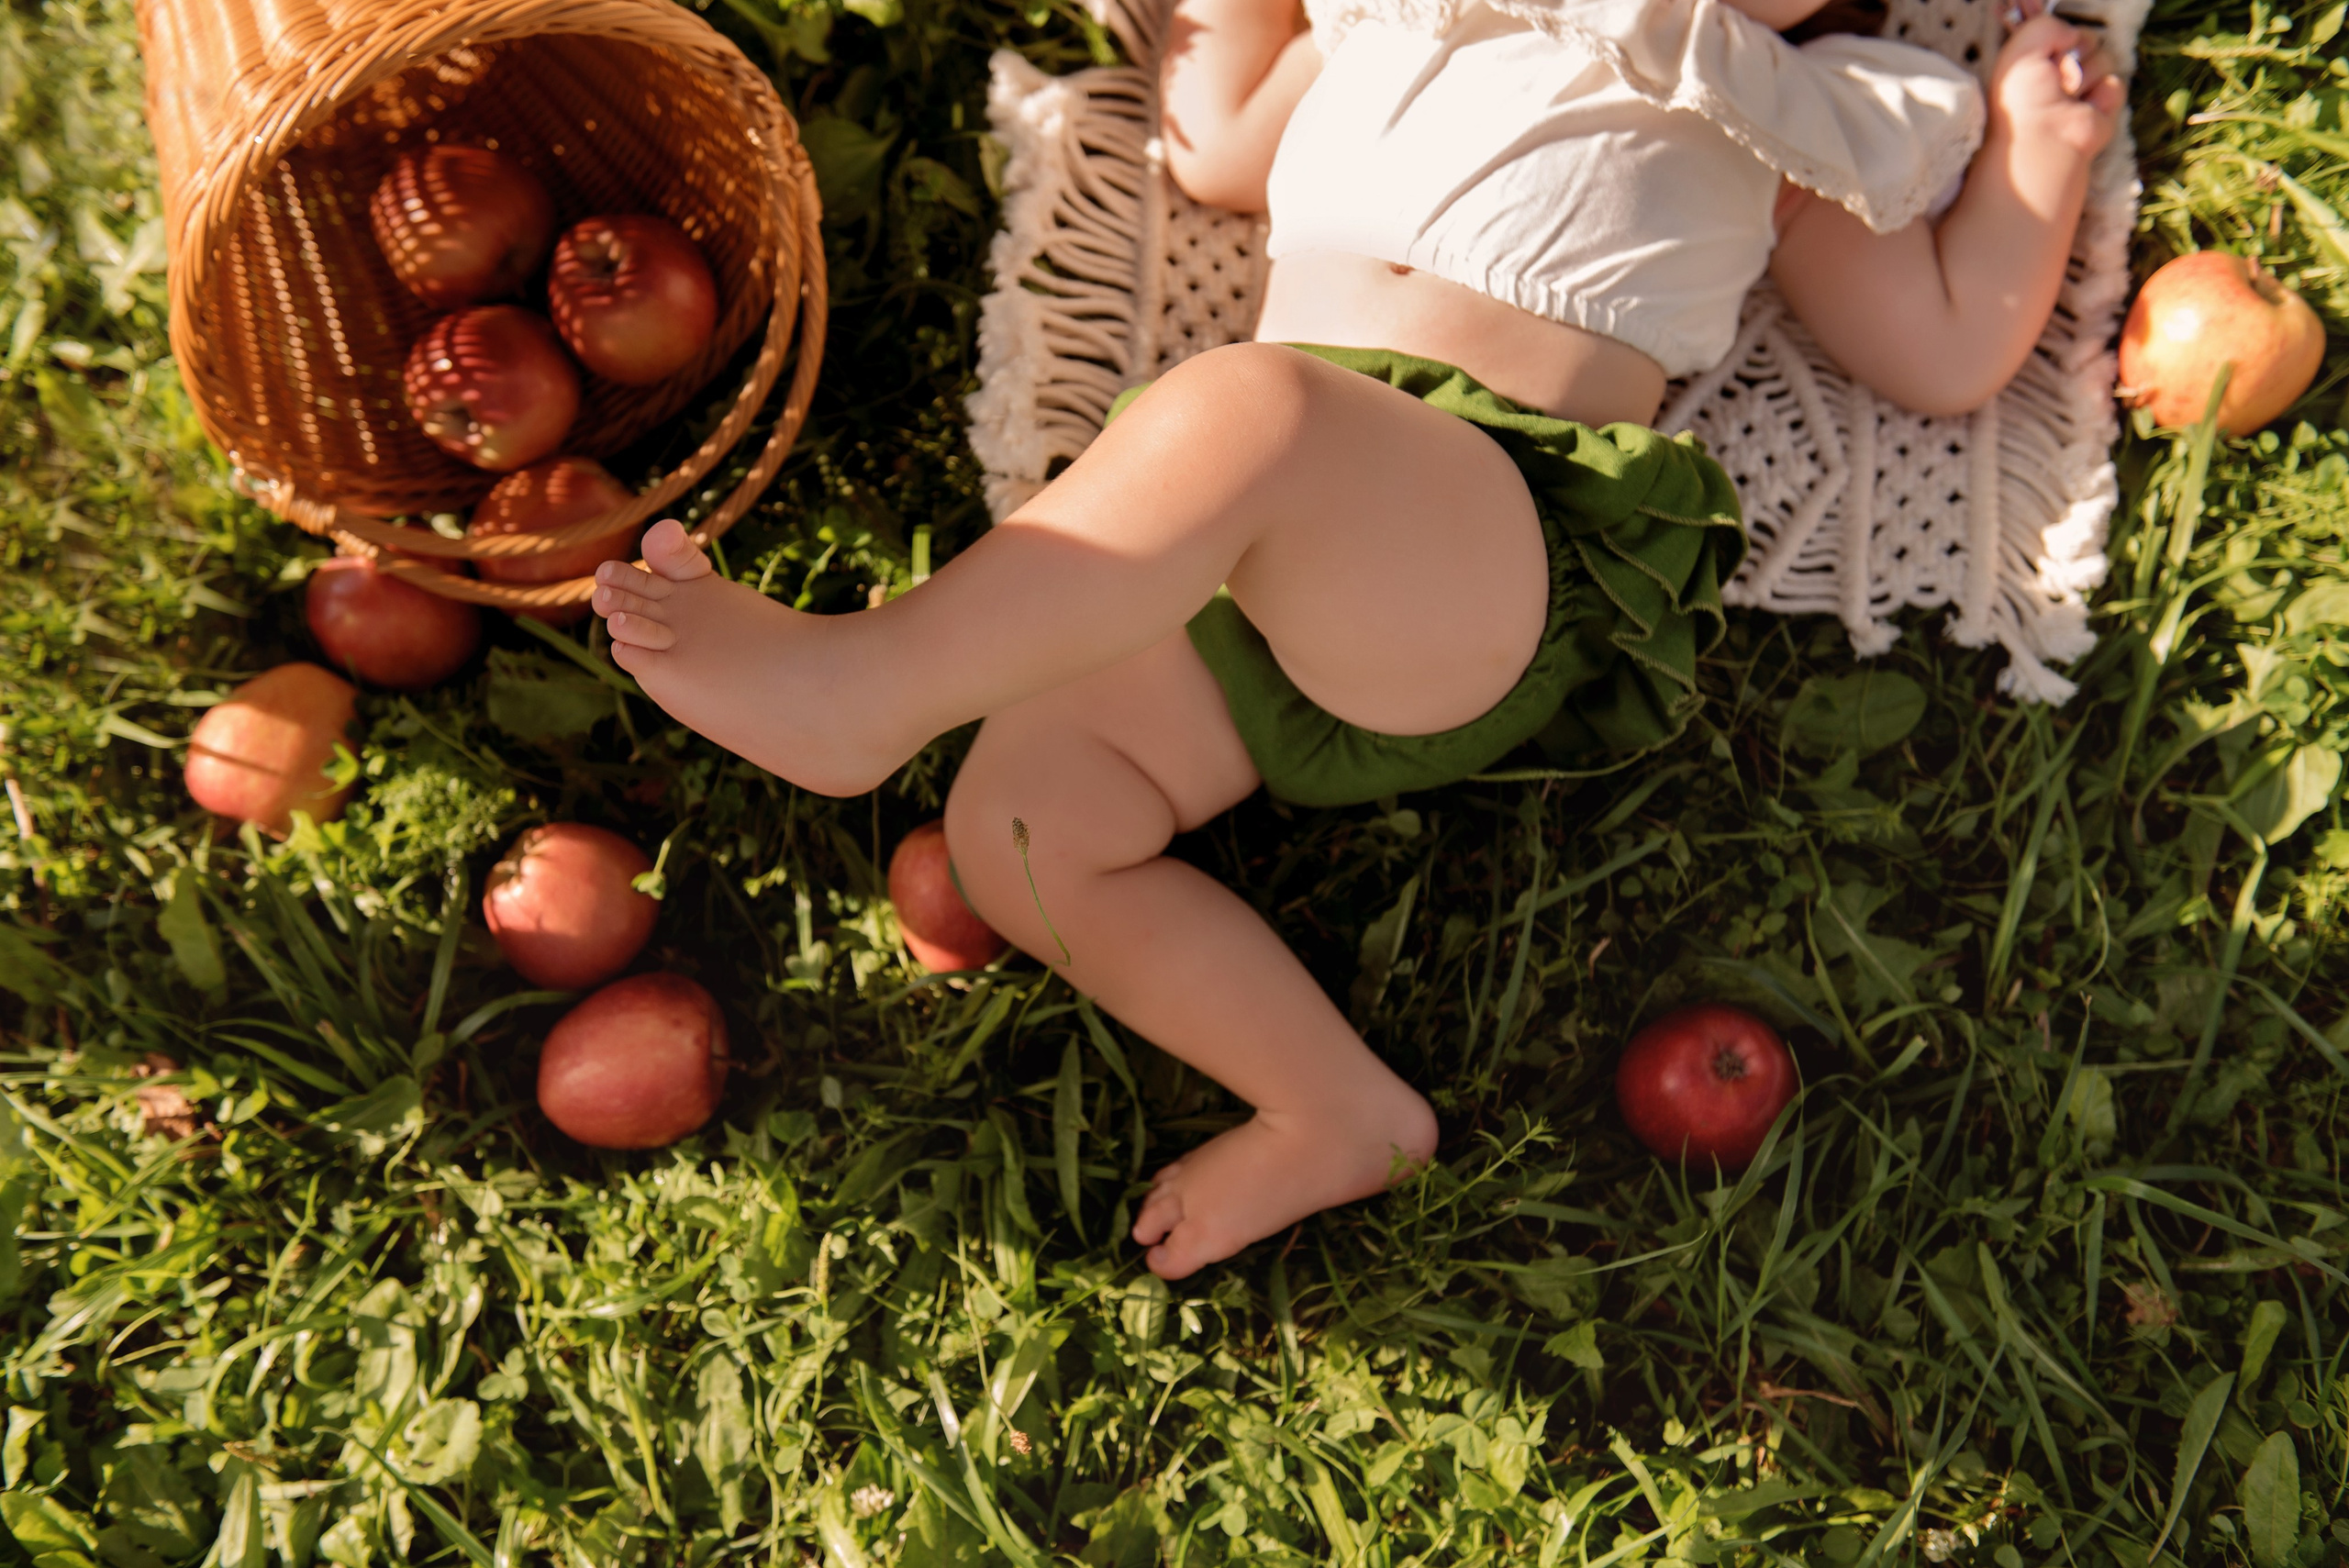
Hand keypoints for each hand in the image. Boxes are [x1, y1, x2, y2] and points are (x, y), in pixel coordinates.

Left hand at [1988, 4, 2124, 158]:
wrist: (2043, 139)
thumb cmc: (2023, 99)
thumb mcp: (2021, 48)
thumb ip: (2045, 23)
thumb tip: (2072, 33)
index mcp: (2034, 58)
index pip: (2055, 28)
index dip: (2055, 29)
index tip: (2046, 36)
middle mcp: (2058, 70)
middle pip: (2085, 35)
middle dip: (2071, 50)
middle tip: (2053, 75)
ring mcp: (2083, 85)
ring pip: (2102, 55)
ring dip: (2084, 73)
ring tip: (2066, 96)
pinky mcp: (2103, 102)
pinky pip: (2115, 81)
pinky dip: (2101, 94)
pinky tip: (2085, 110)